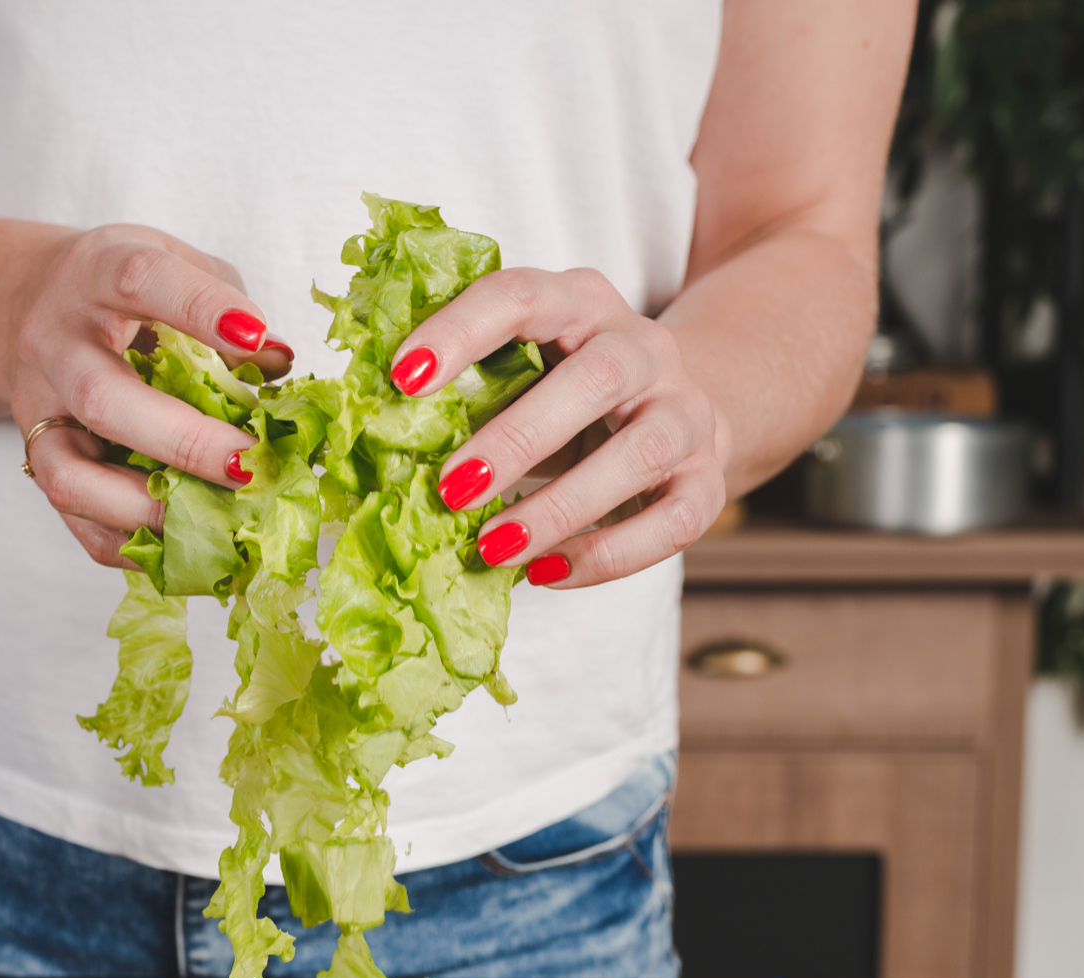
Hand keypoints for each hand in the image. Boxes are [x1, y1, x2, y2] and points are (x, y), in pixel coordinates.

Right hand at [7, 225, 292, 566]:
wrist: (34, 305)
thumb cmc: (127, 293)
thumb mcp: (180, 268)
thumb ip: (230, 308)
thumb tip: (278, 362)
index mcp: (96, 275)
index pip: (139, 281)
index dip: (200, 309)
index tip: (256, 339)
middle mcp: (55, 344)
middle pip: (100, 399)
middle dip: (183, 441)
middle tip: (249, 464)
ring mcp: (38, 410)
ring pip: (69, 477)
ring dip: (147, 509)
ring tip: (214, 517)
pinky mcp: (36, 463)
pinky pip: (75, 523)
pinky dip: (131, 547)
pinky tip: (184, 544)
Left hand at [391, 268, 730, 588]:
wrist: (681, 402)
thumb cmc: (567, 389)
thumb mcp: (523, 368)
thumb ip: (466, 388)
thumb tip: (375, 442)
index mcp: (581, 302)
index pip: (523, 297)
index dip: (461, 331)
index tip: (402, 378)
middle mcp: (643, 348)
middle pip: (595, 378)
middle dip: (517, 437)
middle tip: (450, 490)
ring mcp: (684, 412)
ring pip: (636, 454)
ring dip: (560, 507)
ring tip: (493, 549)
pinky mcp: (708, 477)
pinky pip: (673, 521)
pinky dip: (608, 555)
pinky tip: (546, 575)